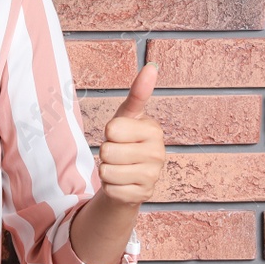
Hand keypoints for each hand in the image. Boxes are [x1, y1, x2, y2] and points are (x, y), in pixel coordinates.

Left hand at [96, 61, 165, 206]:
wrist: (128, 177)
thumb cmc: (126, 141)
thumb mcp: (127, 117)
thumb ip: (138, 93)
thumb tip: (152, 66)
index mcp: (154, 130)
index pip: (112, 129)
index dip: (109, 132)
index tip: (120, 134)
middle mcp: (158, 153)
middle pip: (107, 151)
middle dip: (106, 153)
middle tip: (118, 154)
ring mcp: (153, 177)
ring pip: (107, 171)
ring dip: (107, 170)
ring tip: (120, 168)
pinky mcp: (143, 196)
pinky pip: (111, 189)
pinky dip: (111, 187)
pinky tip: (123, 183)